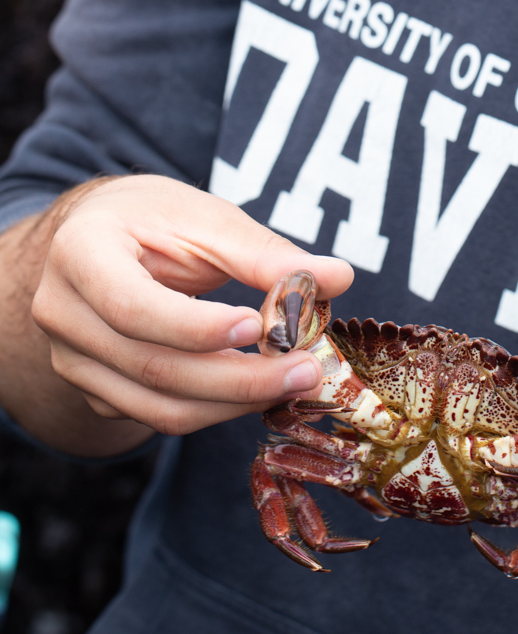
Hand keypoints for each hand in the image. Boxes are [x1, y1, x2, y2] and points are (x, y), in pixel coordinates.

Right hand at [30, 175, 351, 437]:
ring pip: (158, 407)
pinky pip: (159, 415)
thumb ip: (267, 255)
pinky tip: (259, 387)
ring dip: (234, 403)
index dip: (196, 327)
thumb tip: (339, 277)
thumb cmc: (157, 218)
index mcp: (81, 252)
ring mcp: (72, 360)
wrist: (103, 235)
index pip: (131, 306)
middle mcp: (63, 313)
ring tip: (295, 381)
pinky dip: (216, 409)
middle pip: (152, 367)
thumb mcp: (209, 219)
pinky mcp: (95, 390)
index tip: (259, 326)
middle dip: (238, 378)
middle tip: (307, 370)